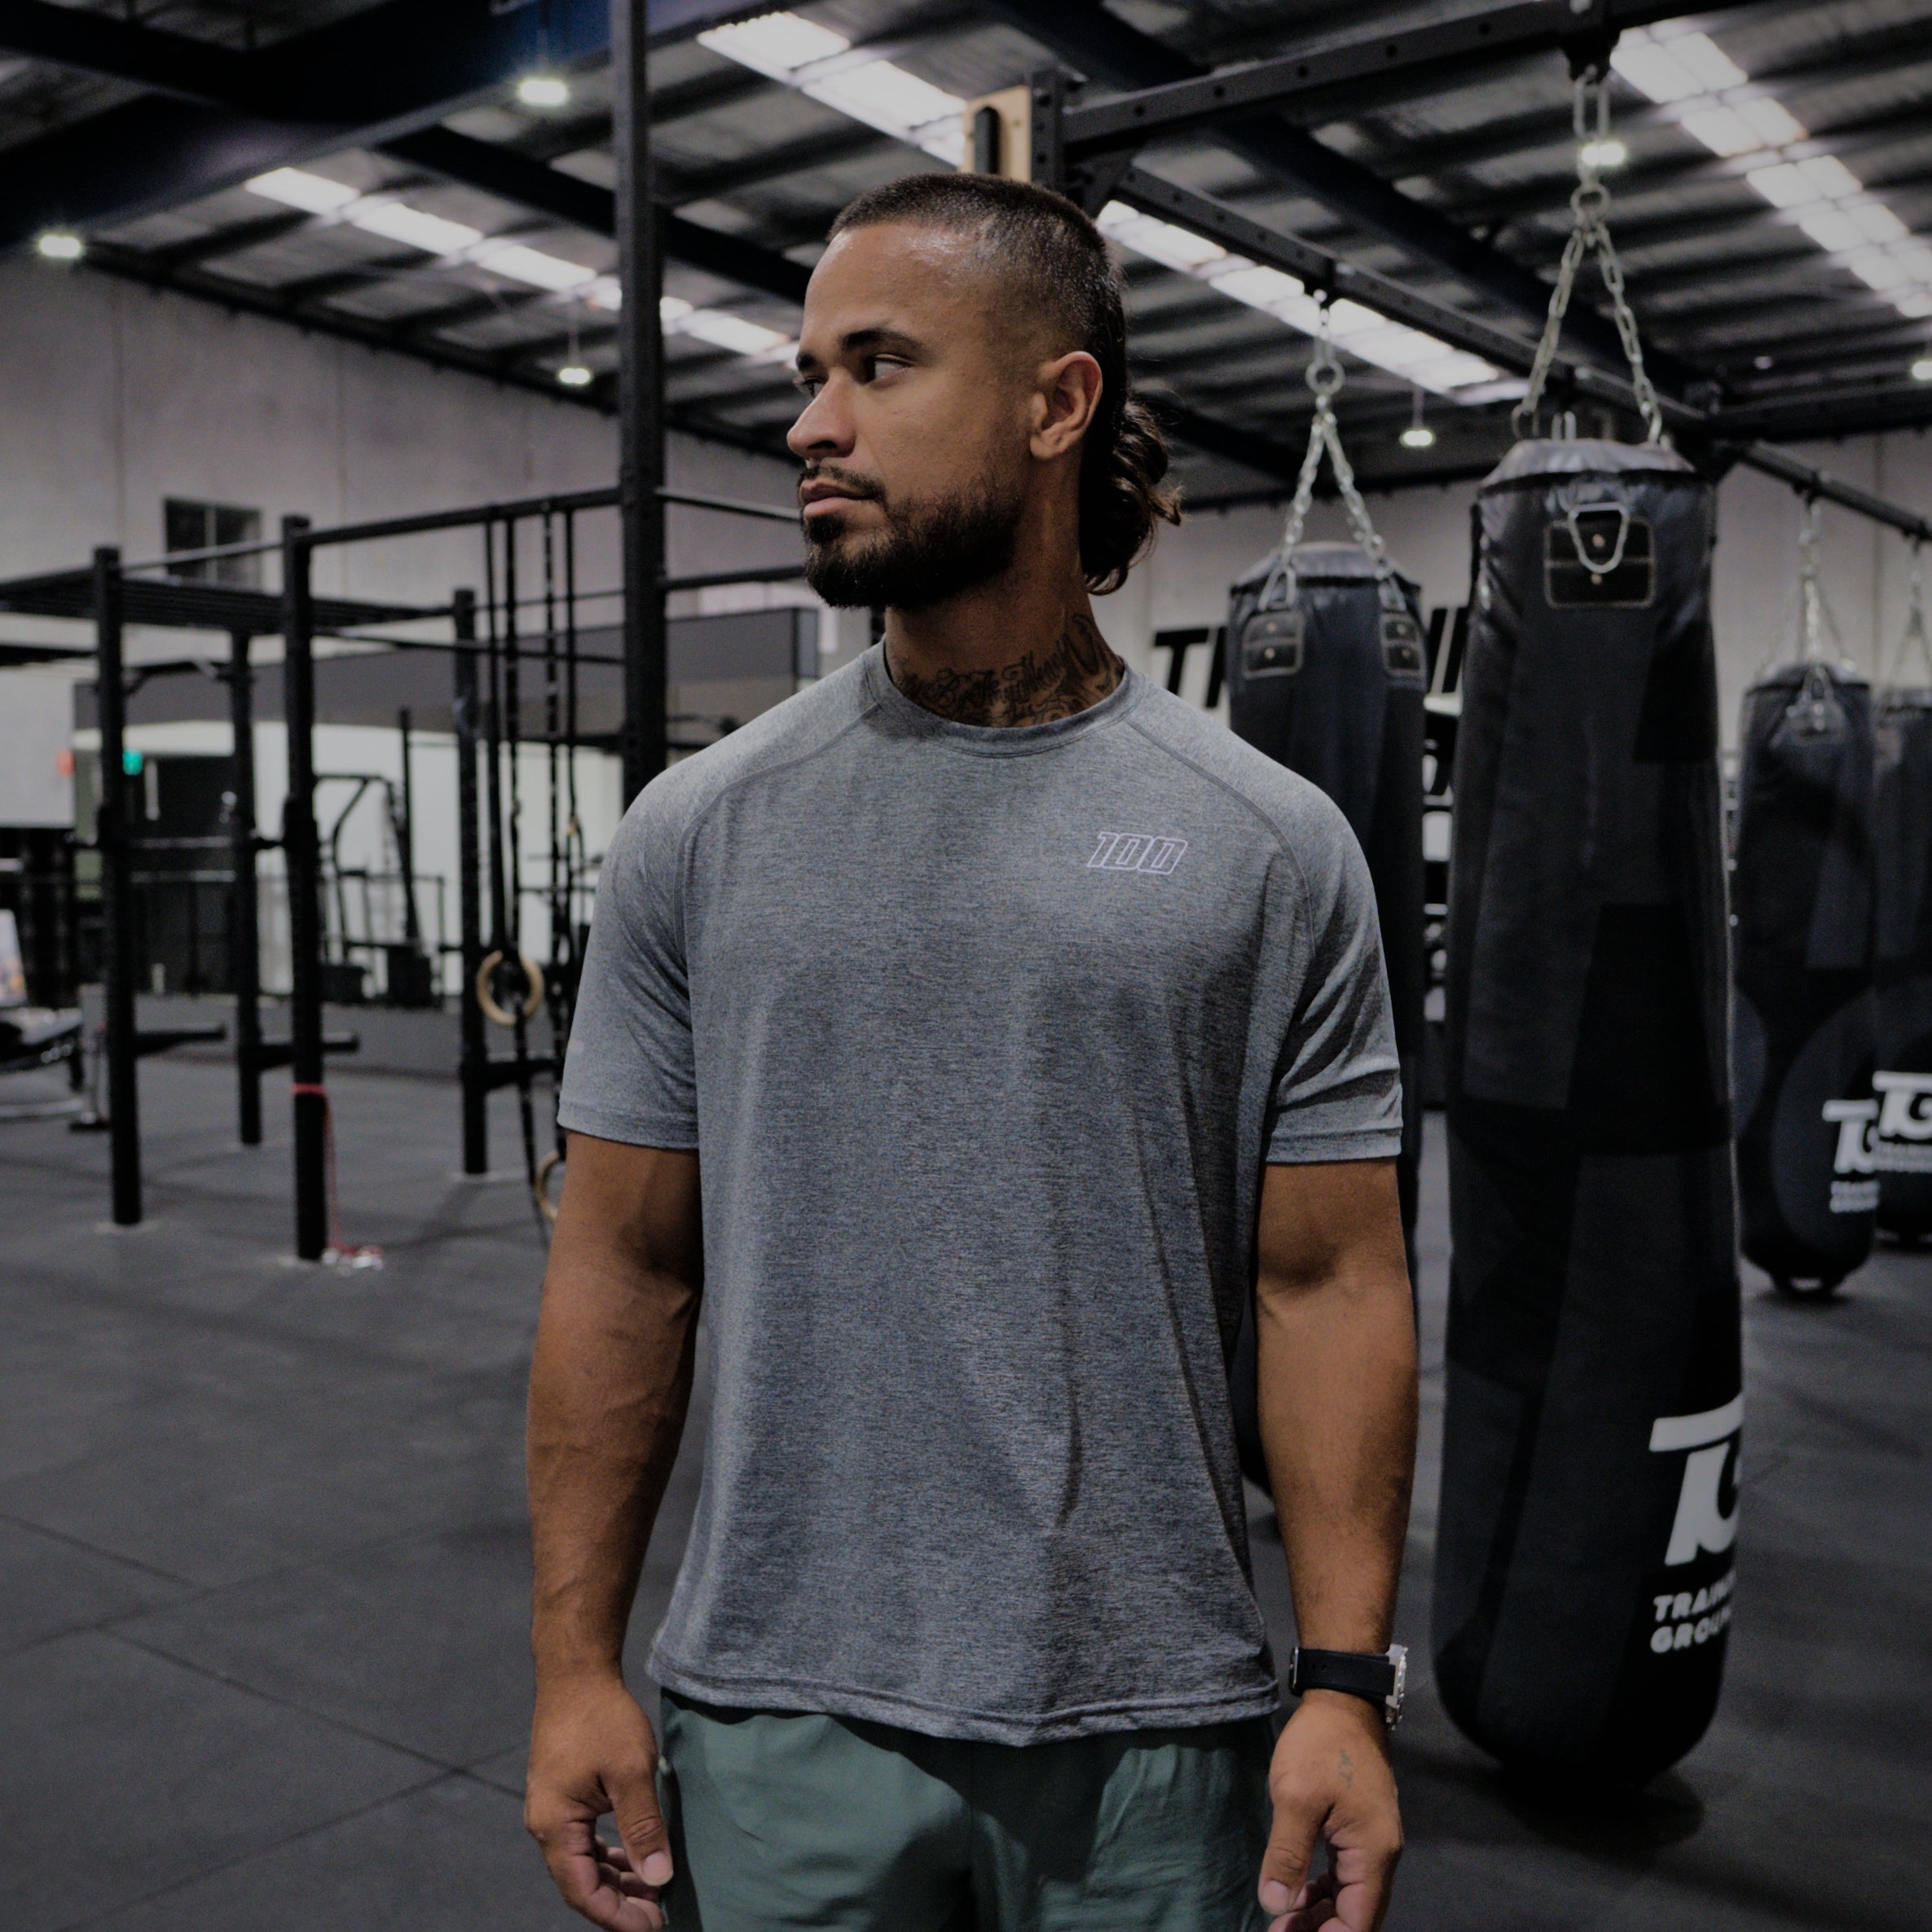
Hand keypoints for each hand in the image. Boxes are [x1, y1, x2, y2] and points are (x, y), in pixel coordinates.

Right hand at [526, 1674, 674, 1929]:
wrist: (576, 1671)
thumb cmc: (602, 1717)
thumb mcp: (631, 1772)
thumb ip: (643, 1828)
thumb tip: (659, 1877)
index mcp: (554, 1826)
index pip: (583, 1893)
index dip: (618, 1917)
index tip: (654, 1926)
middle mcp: (546, 1824)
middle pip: (581, 1883)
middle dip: (620, 1903)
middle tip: (659, 1913)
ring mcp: (552, 1809)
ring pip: (583, 1863)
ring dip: (616, 1880)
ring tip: (653, 1889)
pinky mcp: (563, 1795)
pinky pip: (584, 1841)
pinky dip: (610, 1855)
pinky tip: (635, 1858)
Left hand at [1257, 1691, 1402, 1931]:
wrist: (1342, 1700)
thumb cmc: (1320, 1745)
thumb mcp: (1295, 1798)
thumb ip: (1287, 1855)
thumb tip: (1275, 1905)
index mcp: (1372, 1854)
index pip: (1357, 1923)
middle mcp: (1380, 1855)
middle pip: (1356, 1915)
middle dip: (1319, 1930)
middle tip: (1277, 1931)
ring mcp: (1372, 1842)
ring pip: (1350, 1897)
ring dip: (1319, 1914)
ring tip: (1282, 1920)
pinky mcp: (1360, 1829)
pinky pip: (1345, 1875)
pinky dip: (1322, 1890)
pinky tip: (1297, 1893)